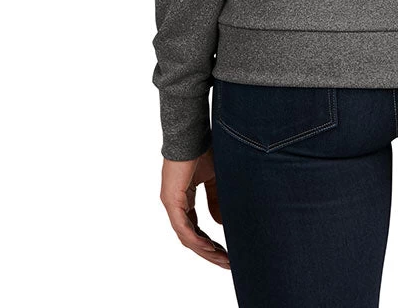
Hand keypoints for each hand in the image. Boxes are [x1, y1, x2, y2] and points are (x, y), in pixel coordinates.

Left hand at [160, 152, 229, 267]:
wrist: (192, 134)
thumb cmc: (202, 150)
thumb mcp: (214, 179)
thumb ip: (216, 200)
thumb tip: (220, 224)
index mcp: (183, 199)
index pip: (195, 228)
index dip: (209, 242)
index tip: (225, 251)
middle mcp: (175, 205)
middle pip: (191, 237)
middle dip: (210, 252)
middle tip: (226, 263)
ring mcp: (171, 204)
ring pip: (187, 237)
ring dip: (205, 250)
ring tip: (222, 259)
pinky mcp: (171, 200)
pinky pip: (183, 228)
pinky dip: (197, 239)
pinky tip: (210, 247)